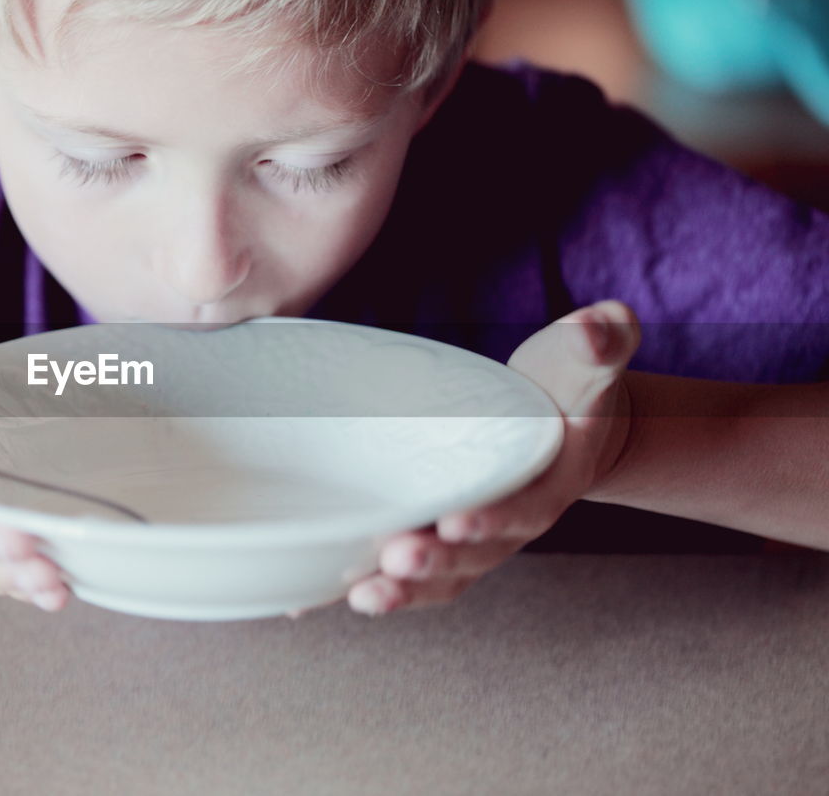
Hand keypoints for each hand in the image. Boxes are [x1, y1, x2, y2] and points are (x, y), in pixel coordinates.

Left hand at [346, 300, 640, 615]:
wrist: (558, 418)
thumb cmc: (565, 387)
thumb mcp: (585, 363)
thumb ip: (600, 343)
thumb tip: (603, 324)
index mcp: (548, 485)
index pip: (521, 509)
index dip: (491, 518)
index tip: (456, 520)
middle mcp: (507, 525)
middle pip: (471, 556)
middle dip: (434, 561)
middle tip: (397, 557)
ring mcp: (468, 541)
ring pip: (435, 579)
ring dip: (400, 591)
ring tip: (363, 594)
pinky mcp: (433, 538)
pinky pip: (400, 574)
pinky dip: (363, 588)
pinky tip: (319, 599)